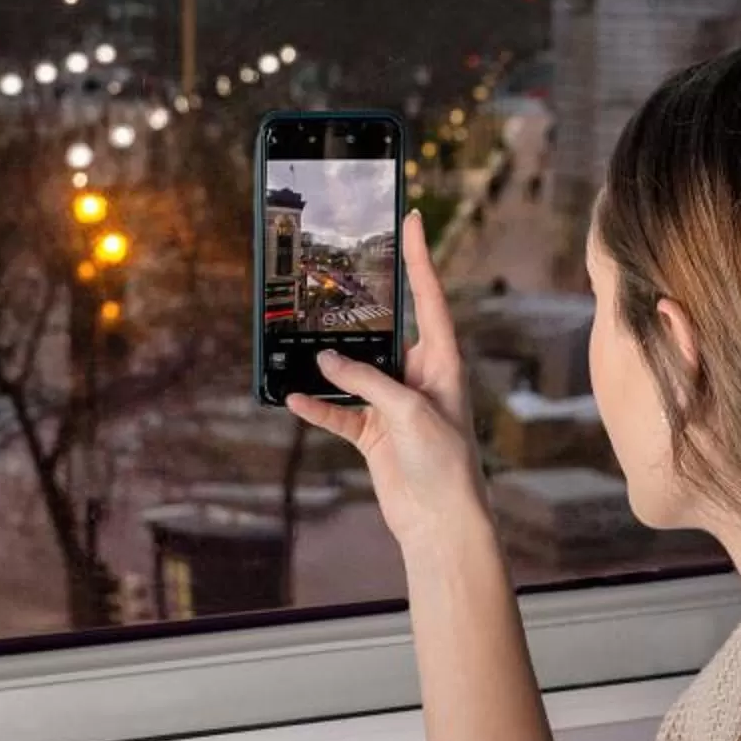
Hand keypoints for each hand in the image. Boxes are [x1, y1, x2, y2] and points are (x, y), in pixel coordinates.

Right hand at [285, 208, 489, 552]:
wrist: (441, 522)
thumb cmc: (445, 461)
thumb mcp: (408, 411)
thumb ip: (369, 380)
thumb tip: (326, 359)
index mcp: (443, 360)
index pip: (429, 298)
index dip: (420, 258)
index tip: (411, 219)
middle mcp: (418, 376)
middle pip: (385, 331)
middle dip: (360, 309)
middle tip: (335, 272)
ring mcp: (393, 404)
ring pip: (354, 371)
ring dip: (329, 364)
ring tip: (298, 340)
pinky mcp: (374, 434)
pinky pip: (339, 411)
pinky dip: (319, 405)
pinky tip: (295, 397)